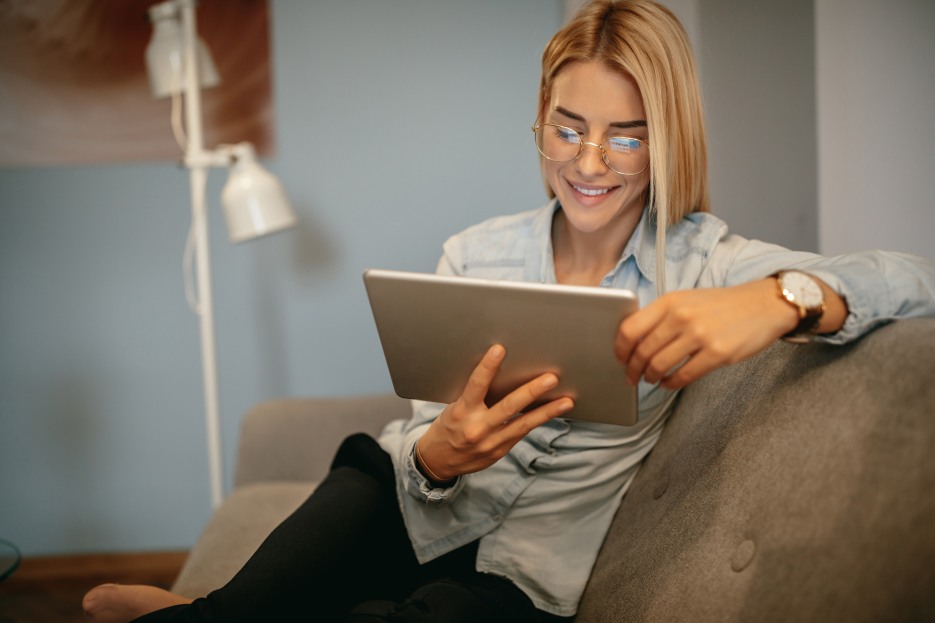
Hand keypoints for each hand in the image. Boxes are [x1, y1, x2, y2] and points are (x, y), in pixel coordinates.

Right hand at [416, 344, 573, 480]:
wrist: (439, 461)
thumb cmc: (449, 426)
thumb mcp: (454, 407)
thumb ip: (475, 396)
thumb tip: (502, 375)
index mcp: (462, 412)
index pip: (475, 385)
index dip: (487, 367)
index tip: (500, 349)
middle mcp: (477, 428)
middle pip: (508, 407)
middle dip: (531, 391)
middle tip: (551, 378)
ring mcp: (490, 442)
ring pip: (523, 424)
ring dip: (547, 412)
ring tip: (567, 401)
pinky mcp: (500, 452)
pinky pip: (522, 432)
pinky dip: (538, 420)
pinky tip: (553, 411)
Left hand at [615, 279, 797, 389]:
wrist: (764, 304)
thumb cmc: (722, 305)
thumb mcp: (687, 299)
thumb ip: (661, 316)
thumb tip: (634, 341)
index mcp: (670, 301)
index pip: (630, 328)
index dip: (620, 349)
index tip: (620, 358)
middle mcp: (681, 317)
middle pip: (642, 351)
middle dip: (633, 369)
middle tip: (632, 377)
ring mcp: (699, 335)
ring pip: (659, 365)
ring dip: (650, 377)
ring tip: (651, 379)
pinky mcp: (717, 354)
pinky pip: (683, 376)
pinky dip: (670, 384)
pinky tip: (669, 383)